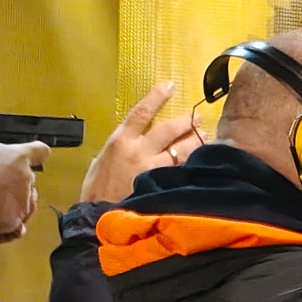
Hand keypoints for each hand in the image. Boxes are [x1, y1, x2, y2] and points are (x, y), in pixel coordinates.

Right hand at [80, 81, 198, 203]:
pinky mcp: (163, 184)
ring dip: (196, 141)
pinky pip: (183, 170)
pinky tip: (202, 162)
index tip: (170, 86)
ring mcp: (153, 167)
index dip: (157, 97)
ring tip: (205, 137)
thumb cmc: (96, 190)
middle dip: (187, 122)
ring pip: (182, 149)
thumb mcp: (100, 162)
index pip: (141, 112)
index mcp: (120, 140)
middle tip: (198, 118)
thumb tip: (131, 142)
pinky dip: (193, 164)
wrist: (98, 215)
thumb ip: (119, 149)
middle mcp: (139, 150)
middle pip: (169, 129)